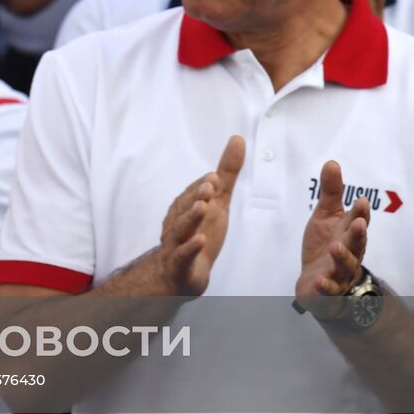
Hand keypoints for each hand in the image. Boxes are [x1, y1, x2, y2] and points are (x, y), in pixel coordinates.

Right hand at [155, 135, 244, 295]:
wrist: (180, 273)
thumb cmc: (199, 232)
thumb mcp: (218, 202)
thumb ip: (226, 173)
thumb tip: (237, 139)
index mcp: (186, 206)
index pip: (194, 192)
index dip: (204, 186)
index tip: (214, 177)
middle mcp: (178, 222)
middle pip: (185, 206)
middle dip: (195, 196)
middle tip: (209, 187)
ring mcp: (177, 243)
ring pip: (181, 229)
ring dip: (191, 217)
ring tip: (203, 207)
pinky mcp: (180, 265)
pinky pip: (182, 256)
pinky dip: (190, 247)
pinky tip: (200, 240)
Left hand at [296, 160, 370, 304]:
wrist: (316, 281)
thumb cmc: (325, 246)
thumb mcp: (326, 217)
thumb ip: (331, 193)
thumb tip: (332, 162)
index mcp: (350, 235)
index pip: (358, 223)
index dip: (360, 213)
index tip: (360, 201)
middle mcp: (350, 254)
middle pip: (357, 244)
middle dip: (358, 234)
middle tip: (358, 223)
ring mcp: (340, 274)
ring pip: (345, 266)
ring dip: (342, 257)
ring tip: (336, 247)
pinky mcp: (329, 291)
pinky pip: (330, 290)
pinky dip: (326, 286)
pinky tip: (320, 280)